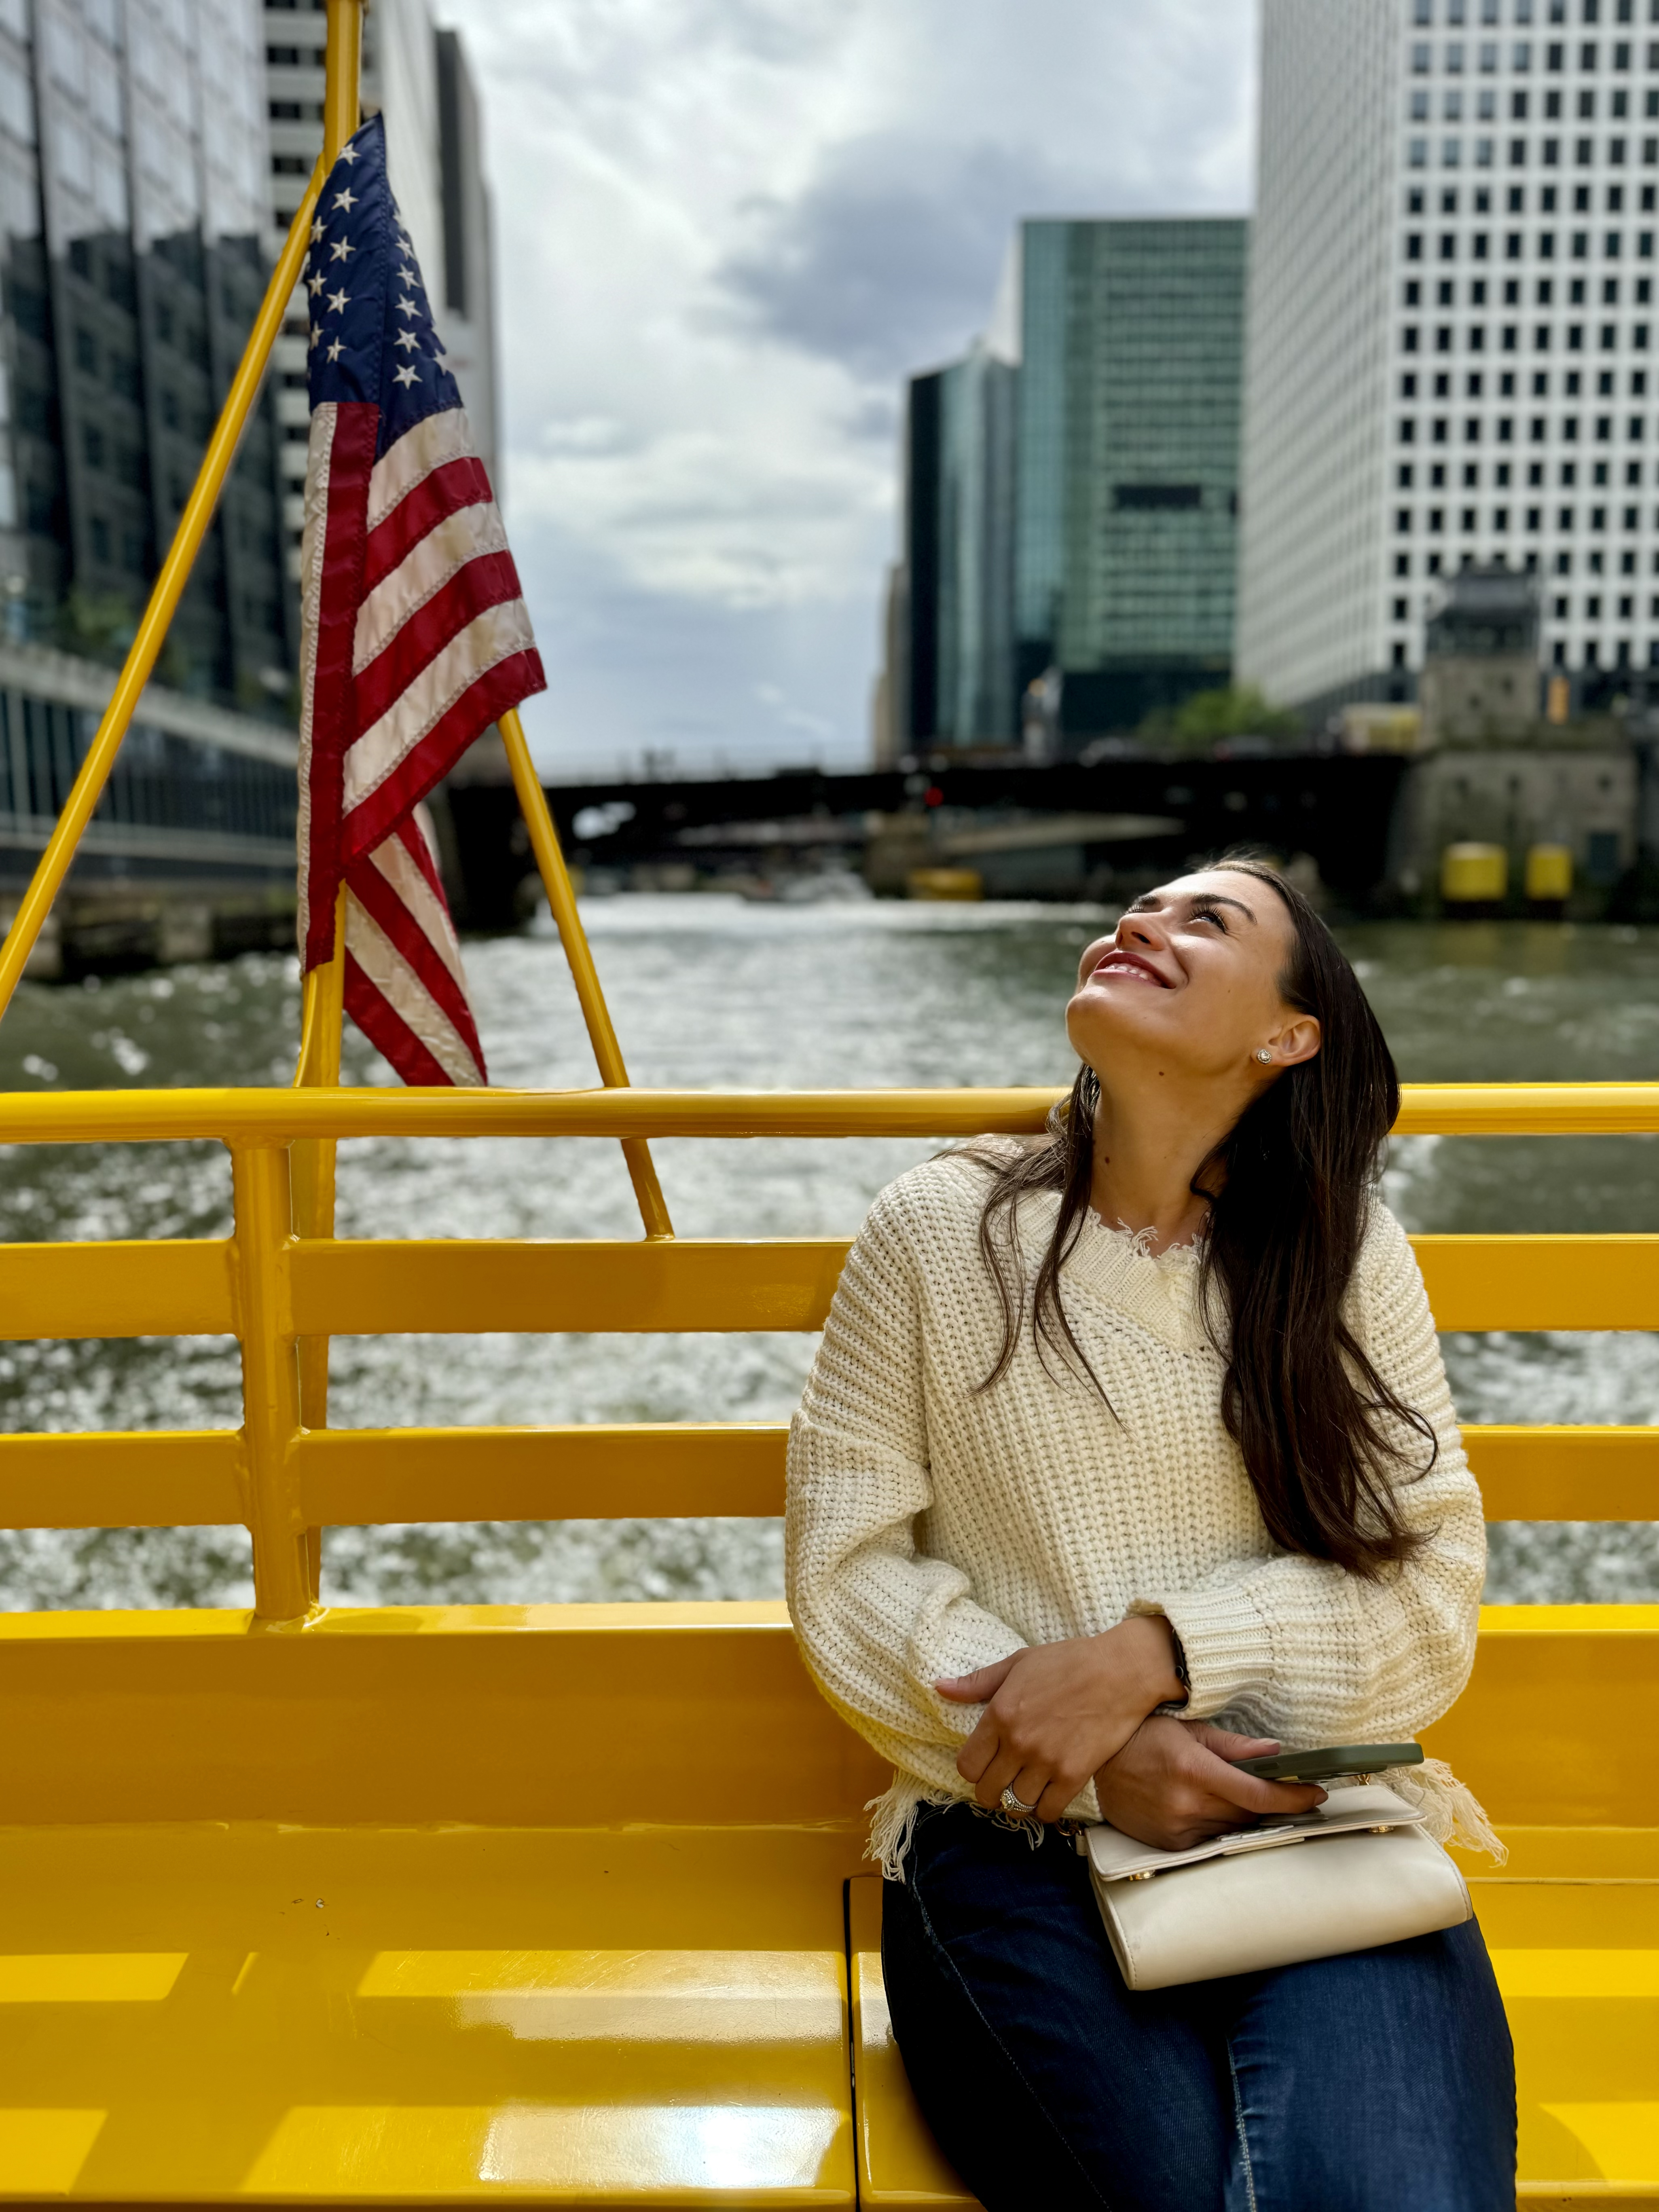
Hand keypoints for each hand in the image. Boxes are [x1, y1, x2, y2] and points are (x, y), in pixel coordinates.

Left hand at [936, 1616, 1183, 1823]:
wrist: (1121, 1671)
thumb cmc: (1069, 1661)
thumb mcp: (1018, 1663)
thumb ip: (977, 1682)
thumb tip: (939, 1687)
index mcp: (1000, 1714)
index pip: (967, 1766)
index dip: (972, 1769)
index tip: (984, 1764)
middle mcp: (1018, 1742)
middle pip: (987, 1792)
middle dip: (991, 1790)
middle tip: (1002, 1782)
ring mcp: (1047, 1762)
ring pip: (1017, 1803)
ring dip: (1019, 1798)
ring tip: (1026, 1786)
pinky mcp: (1074, 1775)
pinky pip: (1048, 1811)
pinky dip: (1045, 1809)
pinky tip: (1048, 1795)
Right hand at [1094, 1716, 1326, 1851]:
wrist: (1097, 1766)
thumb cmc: (1142, 1738)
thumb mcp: (1188, 1730)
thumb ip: (1234, 1745)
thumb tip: (1276, 1751)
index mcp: (1195, 1770)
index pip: (1259, 1794)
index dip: (1294, 1798)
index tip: (1316, 1794)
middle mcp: (1187, 1804)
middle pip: (1250, 1814)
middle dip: (1266, 1801)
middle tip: (1273, 1785)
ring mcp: (1177, 1829)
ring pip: (1232, 1829)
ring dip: (1240, 1814)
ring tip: (1225, 1791)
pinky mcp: (1170, 1845)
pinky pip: (1210, 1839)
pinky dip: (1217, 1825)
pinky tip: (1203, 1805)